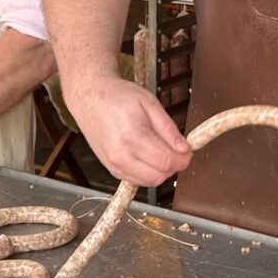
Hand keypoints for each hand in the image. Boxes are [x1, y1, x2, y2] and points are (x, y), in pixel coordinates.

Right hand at [63, 73, 190, 186]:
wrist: (90, 97)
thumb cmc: (118, 96)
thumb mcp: (149, 103)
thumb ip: (168, 128)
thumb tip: (184, 148)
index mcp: (132, 136)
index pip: (166, 161)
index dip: (183, 159)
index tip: (188, 150)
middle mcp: (120, 155)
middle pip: (159, 176)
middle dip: (174, 166)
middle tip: (178, 150)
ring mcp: (114, 165)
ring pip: (149, 181)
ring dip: (161, 170)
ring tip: (162, 150)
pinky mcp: (111, 169)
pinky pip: (137, 180)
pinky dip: (148, 172)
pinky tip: (148, 155)